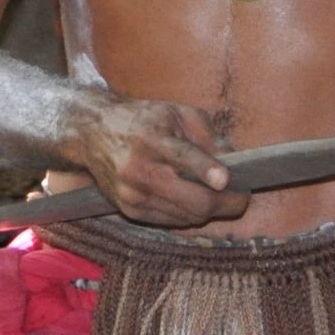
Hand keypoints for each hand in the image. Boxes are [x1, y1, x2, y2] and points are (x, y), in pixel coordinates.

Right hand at [67, 97, 248, 227]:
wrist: (92, 133)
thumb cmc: (141, 120)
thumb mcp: (177, 112)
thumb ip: (208, 136)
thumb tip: (235, 162)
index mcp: (152, 138)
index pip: (182, 157)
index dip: (207, 170)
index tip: (226, 180)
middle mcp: (139, 170)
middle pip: (193, 200)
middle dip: (226, 203)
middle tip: (242, 196)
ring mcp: (133, 195)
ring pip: (188, 217)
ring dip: (211, 210)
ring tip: (221, 196)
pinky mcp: (130, 211)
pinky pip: (173, 222)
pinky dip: (191, 214)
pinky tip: (194, 199)